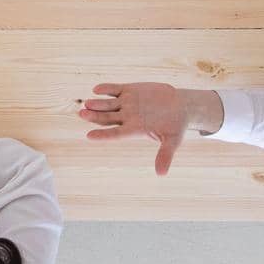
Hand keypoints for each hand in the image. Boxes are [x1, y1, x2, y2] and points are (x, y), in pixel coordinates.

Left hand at [80, 82, 223, 175]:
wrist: (181, 106)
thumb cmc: (176, 126)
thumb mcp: (172, 141)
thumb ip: (165, 155)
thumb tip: (161, 174)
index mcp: (134, 130)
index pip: (114, 134)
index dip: (102, 135)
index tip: (89, 136)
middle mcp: (127, 117)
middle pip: (106, 118)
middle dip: (94, 116)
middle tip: (82, 114)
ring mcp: (127, 103)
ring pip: (107, 104)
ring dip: (96, 103)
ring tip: (87, 103)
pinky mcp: (129, 91)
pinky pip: (114, 89)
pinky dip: (106, 89)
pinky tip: (96, 89)